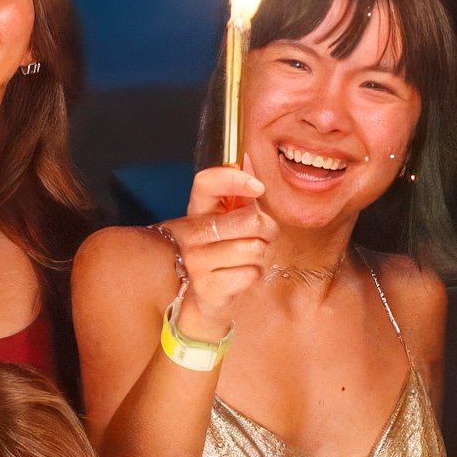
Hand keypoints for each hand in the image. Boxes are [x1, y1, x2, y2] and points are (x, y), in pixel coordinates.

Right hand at [156, 164, 271, 341]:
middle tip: (262, 237)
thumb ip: (239, 194)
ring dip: (263, 255)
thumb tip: (247, 156)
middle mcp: (189, 234)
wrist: (202, 300)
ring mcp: (195, 262)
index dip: (235, 179)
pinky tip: (242, 276)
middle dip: (267, 229)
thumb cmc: (221, 252)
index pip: (206, 182)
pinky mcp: (207, 288)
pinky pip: (251, 273)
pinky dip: (255, 275)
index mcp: (195, 210)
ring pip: (255, 249)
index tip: (258, 187)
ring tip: (250, 258)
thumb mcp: (226, 220)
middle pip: (249, 220)